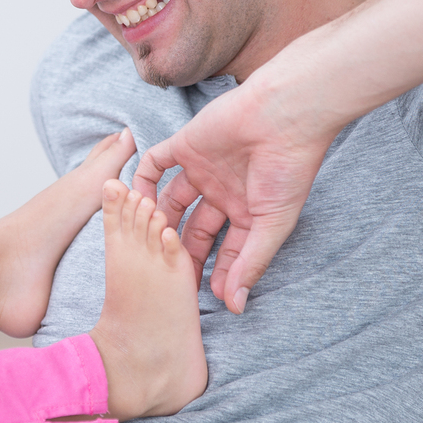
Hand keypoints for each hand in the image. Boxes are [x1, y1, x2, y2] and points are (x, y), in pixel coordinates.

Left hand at [132, 72, 338, 312]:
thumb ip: (251, 263)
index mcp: (246, 210)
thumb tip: (236, 306)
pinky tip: (133, 202)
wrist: (284, 117)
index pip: (225, 249)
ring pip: (170, 201)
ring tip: (143, 242)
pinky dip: (141, 181)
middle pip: (193, 230)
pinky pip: (154, 165)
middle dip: (180, 252)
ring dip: (156, 220)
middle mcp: (222, 191)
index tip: (203, 296)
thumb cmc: (288, 169)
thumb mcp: (272, 223)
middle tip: (163, 275)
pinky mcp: (184, 146)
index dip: (215, 271)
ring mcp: (201, 169)